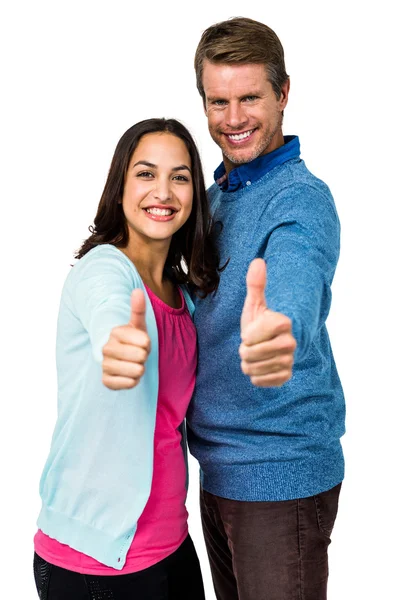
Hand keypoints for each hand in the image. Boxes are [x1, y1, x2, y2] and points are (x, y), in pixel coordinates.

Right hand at [102, 289, 150, 389]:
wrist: (120, 358)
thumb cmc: (132, 340)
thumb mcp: (137, 324)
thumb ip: (138, 309)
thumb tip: (137, 291)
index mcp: (115, 332)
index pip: (145, 342)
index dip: (147, 344)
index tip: (140, 342)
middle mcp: (107, 348)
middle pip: (141, 357)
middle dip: (144, 356)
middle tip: (137, 354)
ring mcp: (105, 365)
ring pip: (137, 371)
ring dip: (140, 369)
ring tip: (133, 363)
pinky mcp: (106, 381)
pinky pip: (130, 383)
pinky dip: (134, 381)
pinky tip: (128, 374)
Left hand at [239, 258, 295, 386]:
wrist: (272, 342)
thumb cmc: (261, 321)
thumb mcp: (255, 303)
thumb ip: (256, 284)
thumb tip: (258, 261)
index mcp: (284, 323)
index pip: (250, 336)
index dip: (246, 335)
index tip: (252, 331)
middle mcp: (290, 343)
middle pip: (249, 354)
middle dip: (244, 350)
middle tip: (252, 344)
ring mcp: (289, 361)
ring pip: (252, 368)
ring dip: (248, 362)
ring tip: (257, 354)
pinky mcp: (286, 376)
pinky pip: (259, 381)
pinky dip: (255, 375)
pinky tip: (261, 366)